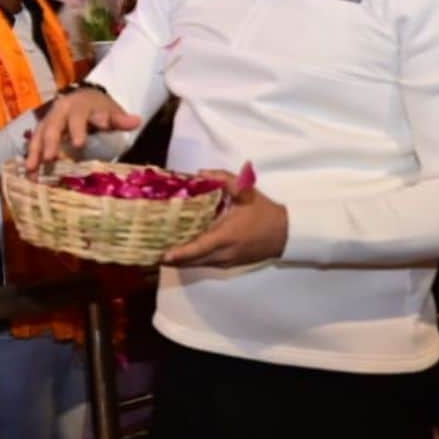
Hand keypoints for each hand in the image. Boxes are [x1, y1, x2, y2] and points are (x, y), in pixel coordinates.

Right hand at [25, 89, 142, 171]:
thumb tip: (137, 121)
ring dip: (35, 151)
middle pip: (54, 126)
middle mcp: (61, 110)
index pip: (79, 117)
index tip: (79, 144)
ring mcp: (49, 119)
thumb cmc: (100, 108)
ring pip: (40, 133)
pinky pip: (34, 141)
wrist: (83, 97)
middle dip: (51, 142)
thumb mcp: (112, 111)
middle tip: (50, 158)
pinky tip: (29, 172)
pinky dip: (31, 155)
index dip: (78, 129)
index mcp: (79, 106)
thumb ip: (120, 119)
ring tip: (32, 169)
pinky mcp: (42, 129)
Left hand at [162, 173, 288, 266]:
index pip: (199, 248)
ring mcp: (227, 261)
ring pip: (198, 264)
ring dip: (180, 260)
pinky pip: (206, 264)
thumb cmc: (263, 211)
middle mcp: (224, 253)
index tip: (163, 256)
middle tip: (151, 250)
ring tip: (160, 250)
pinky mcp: (230, 264)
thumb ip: (222, 178)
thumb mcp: (245, 191)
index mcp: (227, 236)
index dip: (180, 253)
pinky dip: (192, 260)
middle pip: (193, 261)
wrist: (287, 233)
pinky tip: (180, 251)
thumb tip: (199, 174)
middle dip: (172, 258)